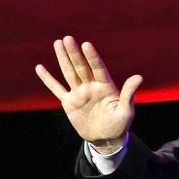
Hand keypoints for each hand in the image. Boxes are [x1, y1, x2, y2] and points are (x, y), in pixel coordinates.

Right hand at [35, 36, 141, 150]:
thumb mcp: (126, 112)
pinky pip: (56, 89)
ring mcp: (79, 93)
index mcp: (106, 87)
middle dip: (74, 53)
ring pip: (69, 73)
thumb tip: (139, 77)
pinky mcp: (69, 102)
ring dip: (63, 59)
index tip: (87, 45)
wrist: (106, 139)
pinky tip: (40, 68)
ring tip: (58, 43)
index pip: (98, 69)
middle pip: (81, 67)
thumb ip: (128, 94)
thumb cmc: (119, 125)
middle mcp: (91, 86)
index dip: (92, 57)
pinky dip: (48, 79)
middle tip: (68, 38)